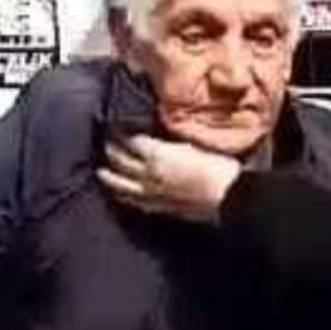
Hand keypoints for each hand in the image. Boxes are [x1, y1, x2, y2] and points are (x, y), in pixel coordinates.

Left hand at [98, 134, 241, 223]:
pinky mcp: (158, 207)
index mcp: (157, 154)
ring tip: (101, 170)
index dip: (121, 130)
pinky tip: (120, 194)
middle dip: (111, 149)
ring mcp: (150, 192)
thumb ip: (170, 141)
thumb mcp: (194, 143)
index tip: (115, 122)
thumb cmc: (218, 166)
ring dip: (109, 176)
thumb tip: (157, 135)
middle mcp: (147, 174)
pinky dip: (122, 196)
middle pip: (120, 160)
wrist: (229, 197)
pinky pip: (134, 201)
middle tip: (105, 141)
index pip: (130, 139)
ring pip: (120, 184)